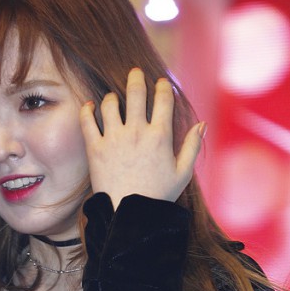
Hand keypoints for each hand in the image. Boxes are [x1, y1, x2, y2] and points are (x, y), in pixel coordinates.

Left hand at [79, 71, 203, 207]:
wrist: (130, 216)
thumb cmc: (158, 196)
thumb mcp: (183, 173)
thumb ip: (193, 146)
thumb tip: (202, 123)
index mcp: (160, 136)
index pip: (163, 98)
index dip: (163, 86)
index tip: (161, 84)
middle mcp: (137, 133)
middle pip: (136, 92)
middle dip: (136, 78)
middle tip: (135, 73)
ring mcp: (114, 139)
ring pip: (110, 103)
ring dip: (113, 96)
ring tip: (114, 98)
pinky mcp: (95, 149)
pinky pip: (87, 120)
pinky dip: (88, 109)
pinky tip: (91, 107)